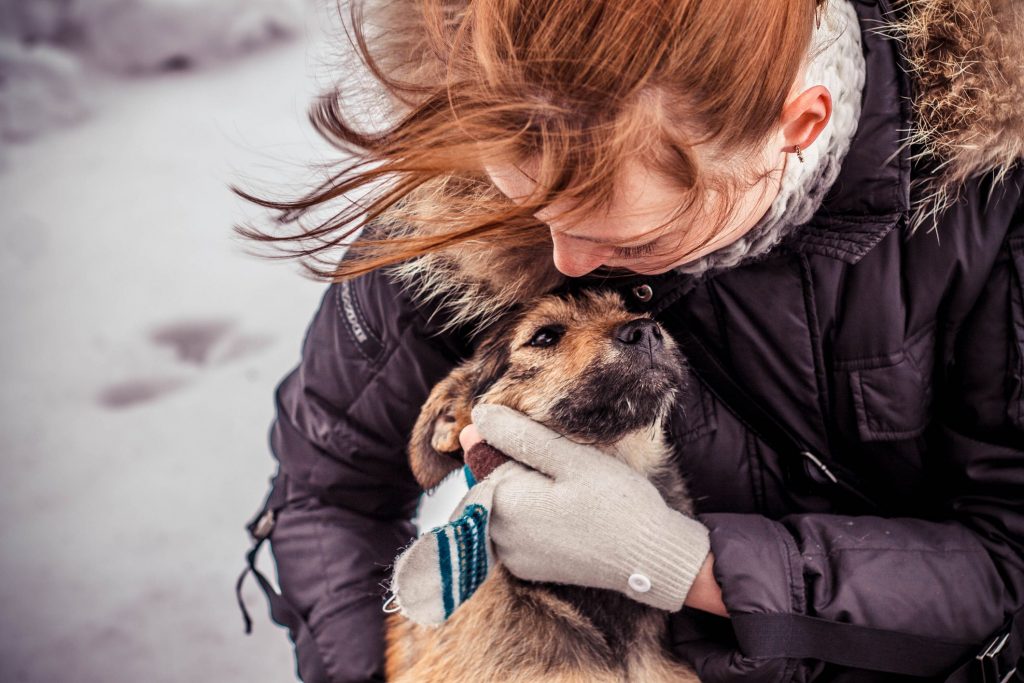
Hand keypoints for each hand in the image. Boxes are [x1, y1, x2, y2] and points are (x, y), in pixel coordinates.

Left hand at [468, 404, 710, 611]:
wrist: (649, 557)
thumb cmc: (616, 502)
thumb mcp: (569, 458)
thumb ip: (518, 436)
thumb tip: (477, 417)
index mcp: (503, 502)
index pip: (479, 458)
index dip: (505, 440)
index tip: (541, 441)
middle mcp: (497, 535)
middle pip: (488, 484)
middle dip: (513, 468)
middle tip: (563, 468)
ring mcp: (511, 557)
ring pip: (500, 508)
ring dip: (521, 493)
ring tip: (566, 491)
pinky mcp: (527, 569)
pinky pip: (513, 533)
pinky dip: (529, 518)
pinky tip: (563, 512)